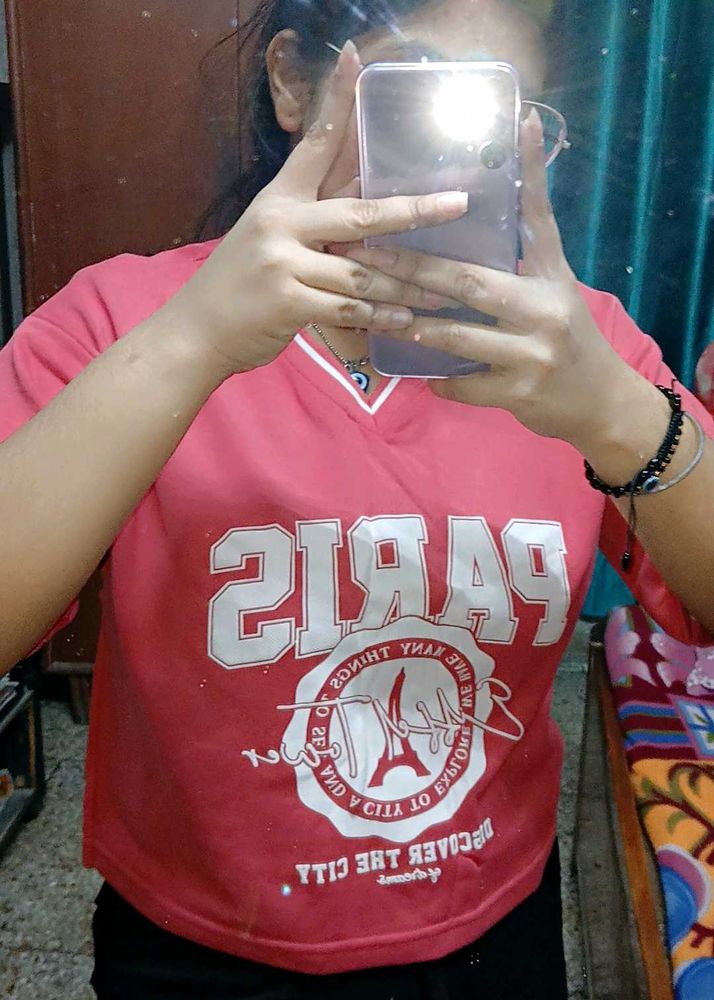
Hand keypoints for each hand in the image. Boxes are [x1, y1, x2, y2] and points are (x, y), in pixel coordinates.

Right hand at [165, 41, 467, 380]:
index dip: (337, 102)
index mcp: (279, 199)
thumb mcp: (268, 237)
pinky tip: (404, 320)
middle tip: (457, 204)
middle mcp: (281, 222)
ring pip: (363, 273)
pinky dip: (379, 318)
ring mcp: (283, 262)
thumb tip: (366, 207)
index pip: (314, 143)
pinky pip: (349, 309)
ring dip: (405, 287)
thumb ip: (314, 221)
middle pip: (360, 212)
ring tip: (441, 292)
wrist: (197, 330)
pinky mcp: (288, 302)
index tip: (355, 60)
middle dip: (413, 211)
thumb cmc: (240, 284)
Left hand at [346, 110, 645, 453]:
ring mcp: (531, 354)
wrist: (602, 404)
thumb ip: (525, 257)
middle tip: (369, 254)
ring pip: (457, 336)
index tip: (522, 124)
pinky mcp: (519, 394)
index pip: (539, 217)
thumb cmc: (569, 338)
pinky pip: (463, 385)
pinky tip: (422, 376)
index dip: (532, 170)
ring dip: (413, 327)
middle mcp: (544, 309)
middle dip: (413, 268)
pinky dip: (439, 381)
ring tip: (379, 315)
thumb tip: (490, 210)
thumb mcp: (555, 290)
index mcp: (552, 277)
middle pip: (468, 281)